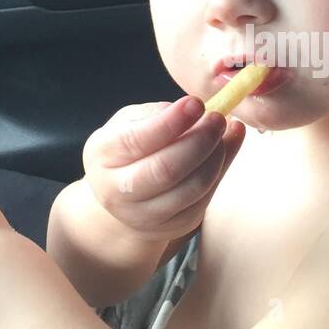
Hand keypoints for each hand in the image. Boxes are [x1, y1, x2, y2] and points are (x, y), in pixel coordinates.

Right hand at [82, 96, 245, 244]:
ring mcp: (146, 214)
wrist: (124, 196)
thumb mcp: (132, 122)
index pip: (136, 140)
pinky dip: (221, 170)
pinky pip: (205, 198)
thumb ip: (161, 114)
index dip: (171, 122)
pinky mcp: (175, 225)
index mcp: (102, 155)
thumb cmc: (131, 149)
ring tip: (223, 131)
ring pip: (192, 187)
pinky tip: (226, 148)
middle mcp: (117, 190)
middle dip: (199, 141)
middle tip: (218, 118)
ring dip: (216, 156)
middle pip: (166, 170)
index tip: (197, 103)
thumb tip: (199, 109)